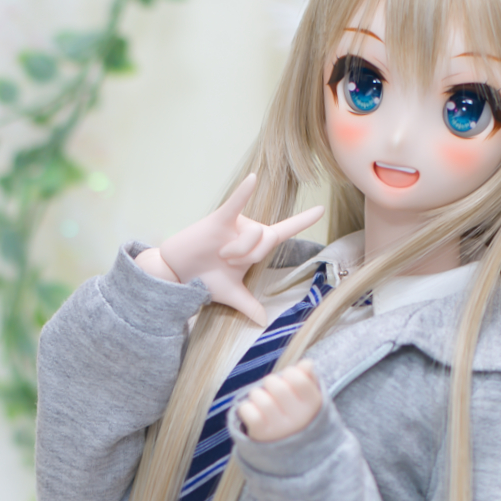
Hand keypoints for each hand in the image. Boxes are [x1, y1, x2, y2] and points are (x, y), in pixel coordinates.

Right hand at [136, 174, 323, 326]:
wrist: (178, 274)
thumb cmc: (205, 278)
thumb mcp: (232, 294)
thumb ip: (249, 305)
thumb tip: (263, 322)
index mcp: (255, 245)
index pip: (285, 231)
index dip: (303, 221)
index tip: (322, 209)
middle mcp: (248, 230)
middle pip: (267, 239)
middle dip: (251, 255)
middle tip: (228, 261)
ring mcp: (234, 223)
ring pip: (253, 234)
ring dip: (237, 250)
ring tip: (219, 253)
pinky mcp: (218, 218)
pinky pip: (236, 203)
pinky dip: (243, 192)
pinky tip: (253, 179)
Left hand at [237, 361, 322, 441]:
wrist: (295, 454)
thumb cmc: (300, 418)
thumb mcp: (310, 399)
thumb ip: (309, 379)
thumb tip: (306, 364)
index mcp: (313, 405)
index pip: (296, 377)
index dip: (290, 373)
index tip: (289, 382)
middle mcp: (298, 417)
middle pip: (274, 384)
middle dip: (270, 384)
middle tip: (273, 393)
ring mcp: (279, 427)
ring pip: (259, 396)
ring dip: (257, 396)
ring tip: (263, 404)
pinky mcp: (261, 435)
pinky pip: (247, 410)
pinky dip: (246, 408)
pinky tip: (253, 414)